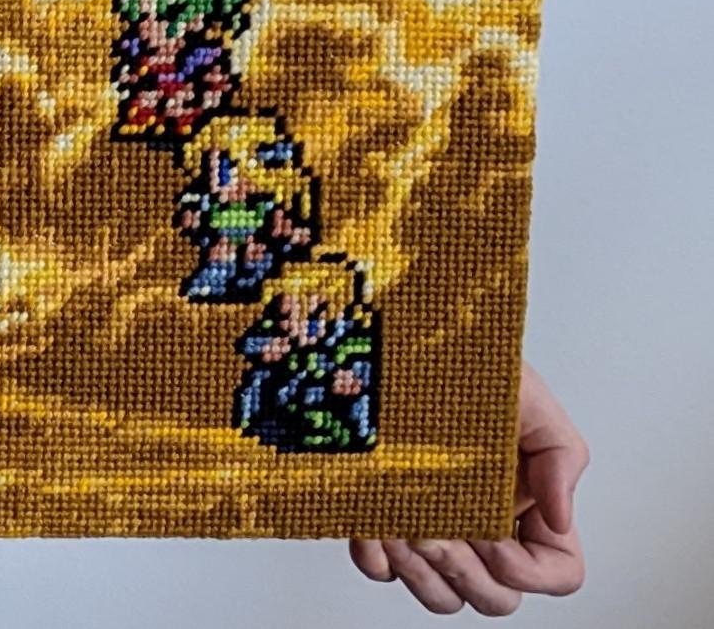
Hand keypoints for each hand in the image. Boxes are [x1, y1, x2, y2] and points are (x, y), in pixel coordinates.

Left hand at [349, 360, 586, 611]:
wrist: (397, 335)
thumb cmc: (467, 362)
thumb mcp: (529, 396)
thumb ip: (561, 456)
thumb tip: (561, 518)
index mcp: (530, 507)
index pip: (557, 573)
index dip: (530, 572)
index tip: (495, 536)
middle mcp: (485, 526)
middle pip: (495, 598)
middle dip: (467, 573)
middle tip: (435, 532)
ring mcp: (433, 526)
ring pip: (442, 595)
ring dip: (423, 574)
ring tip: (401, 528)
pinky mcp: (382, 519)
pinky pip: (381, 569)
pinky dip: (376, 560)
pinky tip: (370, 527)